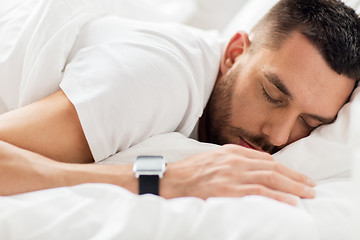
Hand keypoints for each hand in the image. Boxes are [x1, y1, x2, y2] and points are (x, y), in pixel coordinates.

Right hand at [161, 144, 315, 204]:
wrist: (171, 180)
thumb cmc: (191, 172)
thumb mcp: (214, 159)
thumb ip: (233, 161)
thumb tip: (252, 168)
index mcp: (232, 152)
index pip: (265, 159)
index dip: (284, 168)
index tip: (296, 176)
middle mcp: (235, 160)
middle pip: (272, 168)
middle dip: (294, 177)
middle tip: (310, 185)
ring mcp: (232, 174)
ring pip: (270, 179)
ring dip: (292, 187)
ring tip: (307, 194)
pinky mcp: (228, 189)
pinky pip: (258, 192)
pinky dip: (277, 196)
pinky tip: (290, 201)